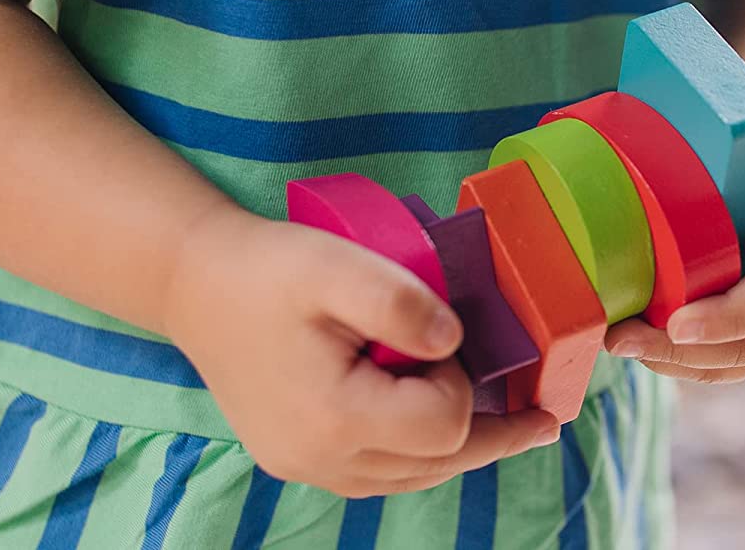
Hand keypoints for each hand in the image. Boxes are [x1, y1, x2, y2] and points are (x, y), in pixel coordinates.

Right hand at [163, 203, 559, 497]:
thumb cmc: (273, 268)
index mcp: (335, 417)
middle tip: (546, 418)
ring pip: (411, 478)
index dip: (464, 384)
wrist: (198, 285)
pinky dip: (419, 453)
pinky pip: (378, 475)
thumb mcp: (340, 265)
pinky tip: (441, 422)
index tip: (450, 337)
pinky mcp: (298, 458)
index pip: (443, 426)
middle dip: (490, 434)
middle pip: (436, 465)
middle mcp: (321, 460)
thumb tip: (455, 343)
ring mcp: (306, 467)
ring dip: (459, 449)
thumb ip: (402, 303)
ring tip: (513, 425)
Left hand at [603, 139, 744, 382]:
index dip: (726, 321)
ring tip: (618, 342)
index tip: (677, 326)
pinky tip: (635, 341)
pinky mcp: (742, 333)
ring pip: (725, 364)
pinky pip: (711, 360)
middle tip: (624, 340)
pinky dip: (671, 357)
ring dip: (669, 361)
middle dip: (682, 352)